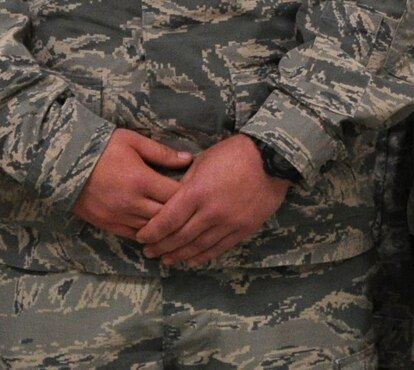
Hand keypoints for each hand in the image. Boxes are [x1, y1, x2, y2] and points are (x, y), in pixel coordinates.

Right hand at [73, 129, 193, 239]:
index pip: (175, 195)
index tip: (196, 191)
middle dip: (180, 214)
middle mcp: (132, 202)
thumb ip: (161, 153)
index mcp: (141, 180)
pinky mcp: (108, 225)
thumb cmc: (101, 147)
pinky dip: (147, 233)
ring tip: (177, 222)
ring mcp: (119, 216)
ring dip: (165, 227)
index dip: (189, 195)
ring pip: (152, 230)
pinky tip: (155, 230)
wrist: (64, 163)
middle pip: (167, 217)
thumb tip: (188, 159)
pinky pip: (134, 235)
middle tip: (191, 210)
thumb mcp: (132, 141)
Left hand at [135, 134, 290, 266]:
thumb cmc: (233, 153)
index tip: (141, 237)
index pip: (168, 220)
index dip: (152, 232)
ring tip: (166, 260)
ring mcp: (228, 223)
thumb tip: (172, 199)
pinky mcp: (243, 229)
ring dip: (179, 255)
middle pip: (180, 236)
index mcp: (197, 192)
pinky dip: (203, 256)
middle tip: (149, 253)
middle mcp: (210, 212)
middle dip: (161, 246)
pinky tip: (192, 260)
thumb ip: (186, 183)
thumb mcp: (202, 161)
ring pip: (198, 246)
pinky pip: (219, 248)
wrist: (271, 158)